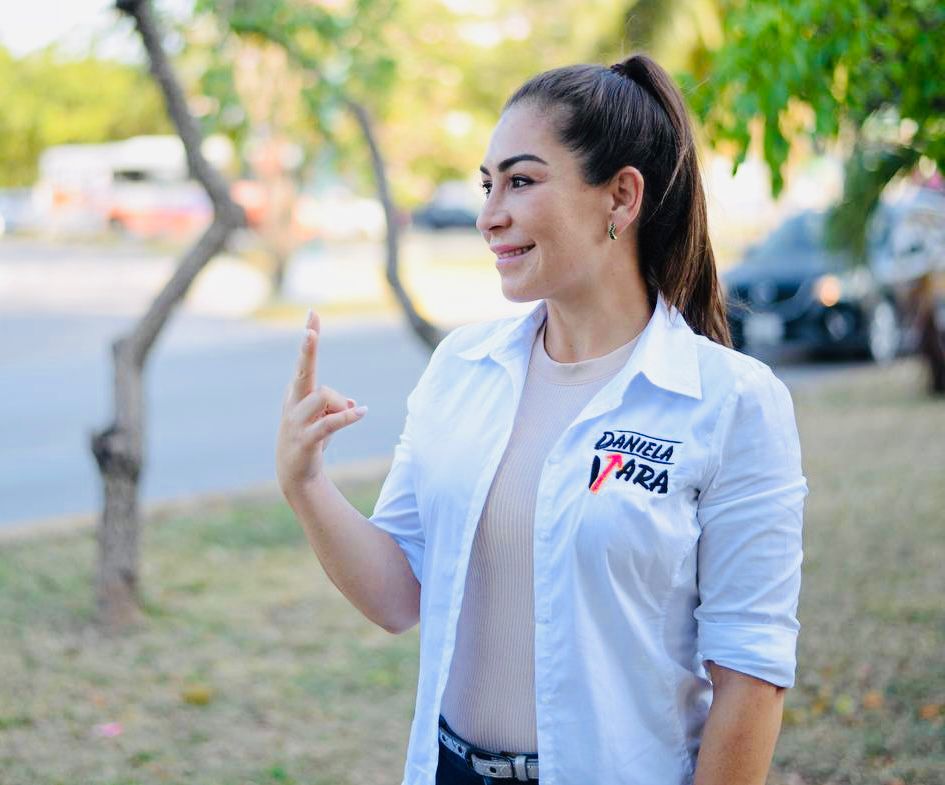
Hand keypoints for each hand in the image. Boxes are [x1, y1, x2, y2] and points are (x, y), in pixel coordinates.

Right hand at [276, 309, 366, 495]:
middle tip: (310, 332)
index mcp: (297, 393)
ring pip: (322, 397)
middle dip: (307, 351)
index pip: (305, 361)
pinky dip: (348, 416)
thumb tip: (353, 405)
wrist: (295, 475)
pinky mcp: (306, 439)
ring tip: (347, 414)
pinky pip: (330, 422)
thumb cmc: (311, 439)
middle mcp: (294, 403)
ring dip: (340, 404)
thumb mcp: (324, 418)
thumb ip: (336, 405)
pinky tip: (362, 412)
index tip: (313, 314)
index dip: (310, 337)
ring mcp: (297, 421)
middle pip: (302, 371)